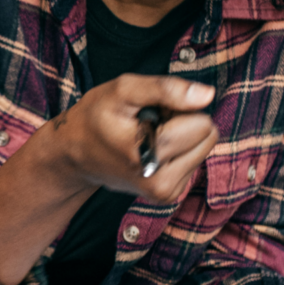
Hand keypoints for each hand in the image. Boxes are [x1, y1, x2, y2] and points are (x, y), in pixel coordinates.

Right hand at [0, 75, 216, 284]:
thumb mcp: (122, 90)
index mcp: (150, 154)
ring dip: (180, 138)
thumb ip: (166, 89)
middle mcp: (161, 181)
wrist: (75, 155)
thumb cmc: (96, 117)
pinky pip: (193, 161)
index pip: (202, 123)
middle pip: (207, 136)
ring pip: (203, 149)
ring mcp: (165, 192)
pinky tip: (149, 149)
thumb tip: (208, 95)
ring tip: (147, 136)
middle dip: (182, 123)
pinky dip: (176, 152)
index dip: (178, 109)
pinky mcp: (168, 195)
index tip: (150, 113)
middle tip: (148, 124)